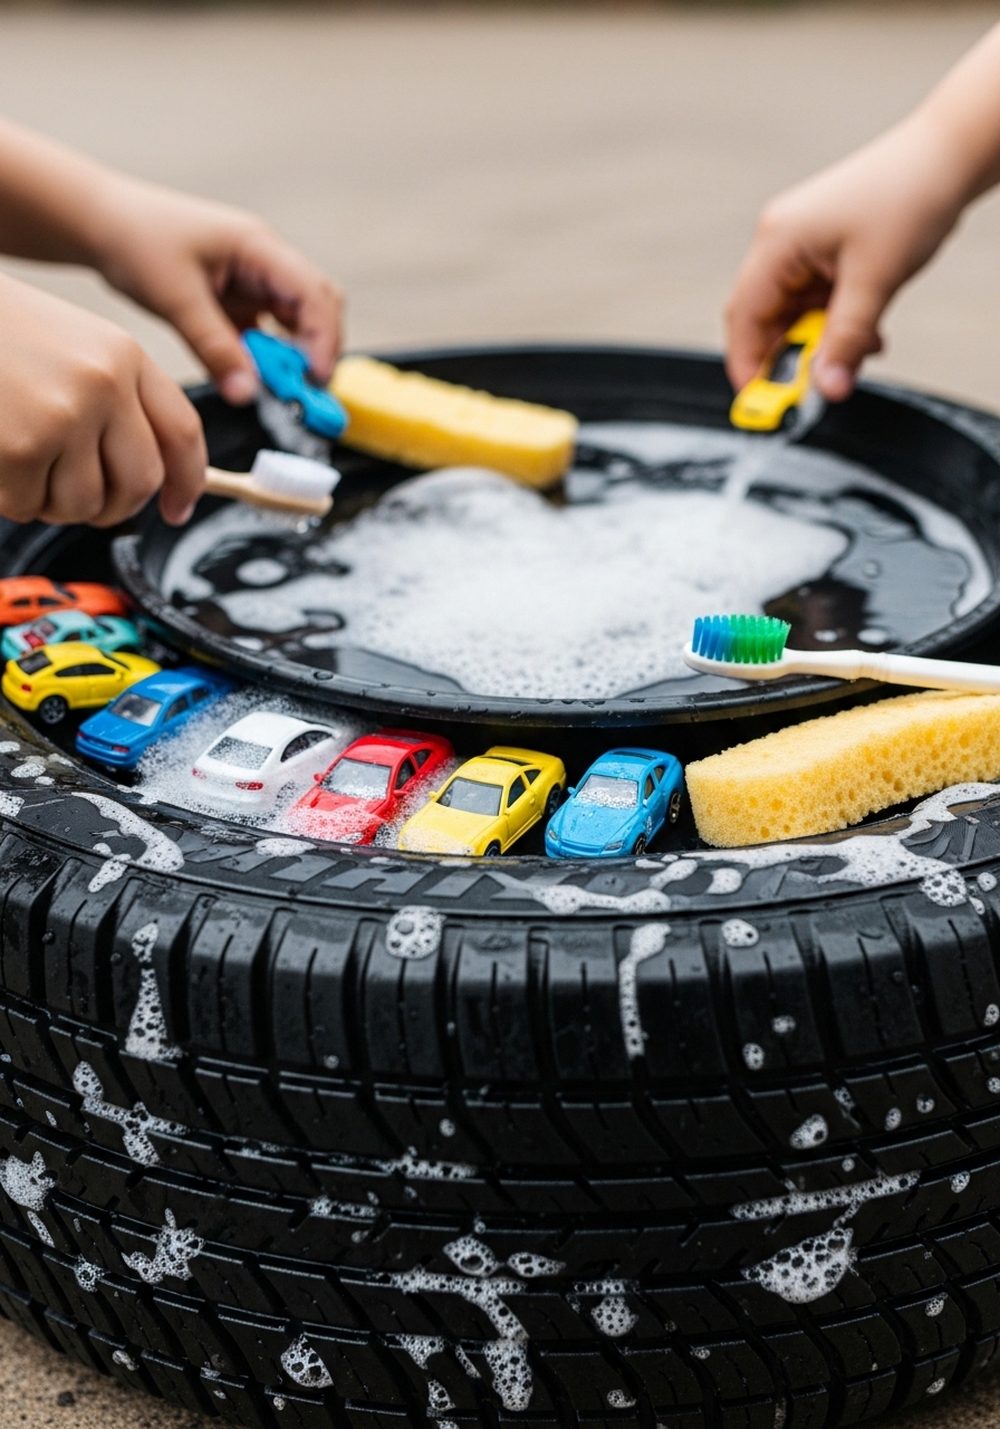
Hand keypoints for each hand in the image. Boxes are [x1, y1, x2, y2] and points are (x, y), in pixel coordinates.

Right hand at [0, 273, 204, 526]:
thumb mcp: (72, 345)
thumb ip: (117, 400)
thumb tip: (154, 479)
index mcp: (123, 355)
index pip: (182, 432)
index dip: (187, 481)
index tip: (178, 509)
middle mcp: (103, 383)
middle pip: (141, 481)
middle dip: (114, 505)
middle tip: (81, 498)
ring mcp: (64, 415)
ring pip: (85, 504)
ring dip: (54, 502)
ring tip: (26, 463)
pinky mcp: (21, 448)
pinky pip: (30, 505)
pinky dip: (11, 496)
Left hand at [94, 179, 343, 403]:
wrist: (104, 224)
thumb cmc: (137, 240)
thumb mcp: (175, 298)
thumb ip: (214, 348)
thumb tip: (246, 393)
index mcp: (258, 247)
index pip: (314, 294)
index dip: (323, 339)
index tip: (314, 380)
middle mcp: (267, 263)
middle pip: (318, 309)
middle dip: (317, 352)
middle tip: (303, 394)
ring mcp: (256, 282)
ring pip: (298, 325)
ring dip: (293, 359)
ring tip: (279, 391)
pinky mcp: (241, 301)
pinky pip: (269, 336)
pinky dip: (268, 360)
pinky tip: (254, 378)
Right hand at [725, 114, 964, 400]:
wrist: (950, 155)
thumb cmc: (911, 196)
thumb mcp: (875, 281)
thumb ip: (845, 341)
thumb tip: (827, 389)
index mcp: (778, 241)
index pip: (744, 317)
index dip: (749, 364)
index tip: (764, 404)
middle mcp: (780, 241)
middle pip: (764, 318)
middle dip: (790, 356)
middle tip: (817, 385)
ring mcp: (802, 243)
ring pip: (795, 313)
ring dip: (822, 341)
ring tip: (861, 349)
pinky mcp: (823, 247)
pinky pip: (816, 299)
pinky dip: (836, 322)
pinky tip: (866, 330)